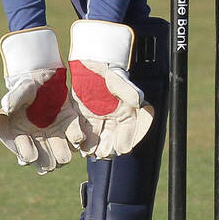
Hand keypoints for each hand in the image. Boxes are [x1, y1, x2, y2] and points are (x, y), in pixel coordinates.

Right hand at [0, 27, 83, 172]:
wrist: (44, 79)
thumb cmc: (27, 86)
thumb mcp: (19, 91)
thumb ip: (13, 99)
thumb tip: (7, 107)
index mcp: (21, 135)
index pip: (24, 151)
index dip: (26, 153)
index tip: (30, 156)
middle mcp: (39, 140)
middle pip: (45, 160)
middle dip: (48, 161)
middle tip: (51, 163)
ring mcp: (56, 134)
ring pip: (61, 153)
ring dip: (63, 154)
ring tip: (64, 156)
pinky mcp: (70, 125)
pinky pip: (75, 136)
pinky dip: (77, 138)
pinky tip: (78, 139)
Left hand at [67, 20, 154, 158]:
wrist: (91, 65)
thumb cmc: (108, 72)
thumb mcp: (119, 80)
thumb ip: (129, 91)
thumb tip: (139, 101)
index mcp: (125, 112)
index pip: (128, 130)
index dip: (126, 140)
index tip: (122, 149)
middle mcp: (113, 118)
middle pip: (112, 138)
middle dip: (108, 147)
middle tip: (104, 154)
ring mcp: (98, 119)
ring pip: (97, 137)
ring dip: (94, 146)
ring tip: (90, 152)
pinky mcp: (83, 117)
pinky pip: (83, 131)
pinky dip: (81, 139)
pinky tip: (79, 144)